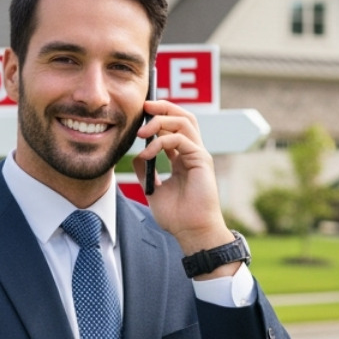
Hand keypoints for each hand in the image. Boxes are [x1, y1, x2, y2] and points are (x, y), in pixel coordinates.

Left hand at [133, 99, 233, 261]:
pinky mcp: (202, 160)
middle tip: (144, 106)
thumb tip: (136, 155)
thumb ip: (146, 171)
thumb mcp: (154, 190)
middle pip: (183, 117)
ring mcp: (199, 155)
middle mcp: (193, 153)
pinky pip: (180, 140)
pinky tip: (147, 153)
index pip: (174, 127)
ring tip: (141, 132)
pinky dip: (161, 142)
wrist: (191, 232)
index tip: (140, 114)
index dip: (159, 117)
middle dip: (163, 107)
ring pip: (184, 122)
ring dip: (160, 121)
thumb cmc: (177, 216)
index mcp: (183, 158)